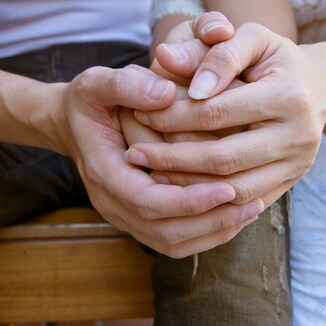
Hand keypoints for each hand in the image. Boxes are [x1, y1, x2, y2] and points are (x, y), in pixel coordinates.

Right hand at [52, 64, 263, 257]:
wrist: (72, 124)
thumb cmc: (90, 101)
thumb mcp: (97, 83)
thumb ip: (126, 84)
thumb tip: (165, 94)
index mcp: (103, 172)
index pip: (148, 201)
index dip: (189, 200)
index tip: (228, 187)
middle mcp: (111, 202)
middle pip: (164, 231)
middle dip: (211, 221)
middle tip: (253, 203)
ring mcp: (124, 215)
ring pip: (171, 242)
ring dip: (213, 231)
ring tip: (251, 210)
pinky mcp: (138, 218)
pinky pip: (173, 239)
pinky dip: (205, 233)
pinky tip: (234, 215)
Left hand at [125, 23, 325, 206]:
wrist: (319, 86)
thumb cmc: (275, 58)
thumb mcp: (250, 39)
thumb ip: (210, 49)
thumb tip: (164, 58)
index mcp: (288, 95)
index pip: (215, 111)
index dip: (172, 114)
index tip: (139, 112)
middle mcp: (298, 136)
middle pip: (221, 158)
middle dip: (171, 157)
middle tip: (133, 152)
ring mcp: (297, 165)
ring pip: (231, 189)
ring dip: (185, 185)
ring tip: (149, 172)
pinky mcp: (291, 182)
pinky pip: (243, 201)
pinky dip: (208, 197)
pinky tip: (178, 186)